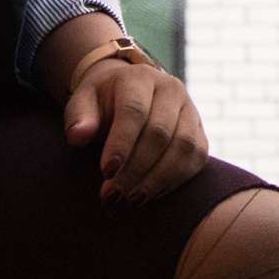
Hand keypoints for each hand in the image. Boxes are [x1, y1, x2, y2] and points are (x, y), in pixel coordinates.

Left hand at [66, 54, 208, 203]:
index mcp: (139, 78)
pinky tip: (151, 194)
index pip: (134, 111)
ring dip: (157, 179)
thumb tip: (78, 136)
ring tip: (132, 200)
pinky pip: (197, 158)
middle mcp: (171, 89)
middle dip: (135, 169)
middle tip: (113, 195)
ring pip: (183, 147)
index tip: (106, 172)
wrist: (131, 95)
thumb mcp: (83, 103)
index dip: (121, 143)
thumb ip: (79, 118)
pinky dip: (175, 180)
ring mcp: (190, 109)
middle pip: (159, 132)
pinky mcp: (200, 131)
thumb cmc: (103, 103)